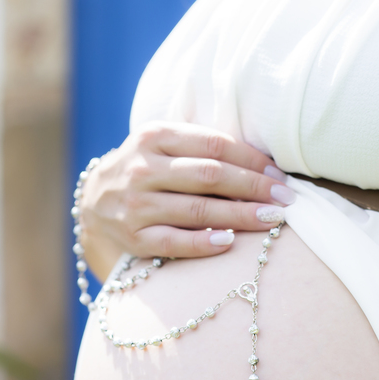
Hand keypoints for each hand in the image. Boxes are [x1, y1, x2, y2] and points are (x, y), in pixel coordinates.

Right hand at [79, 122, 294, 278]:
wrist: (91, 204)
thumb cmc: (145, 171)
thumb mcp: (162, 146)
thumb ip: (201, 148)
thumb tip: (264, 165)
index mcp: (153, 136)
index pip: (214, 145)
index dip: (252, 160)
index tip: (280, 175)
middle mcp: (142, 169)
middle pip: (210, 176)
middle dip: (254, 188)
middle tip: (286, 199)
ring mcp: (135, 205)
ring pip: (197, 210)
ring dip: (241, 216)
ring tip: (272, 220)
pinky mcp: (133, 238)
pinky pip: (175, 242)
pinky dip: (204, 243)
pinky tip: (231, 242)